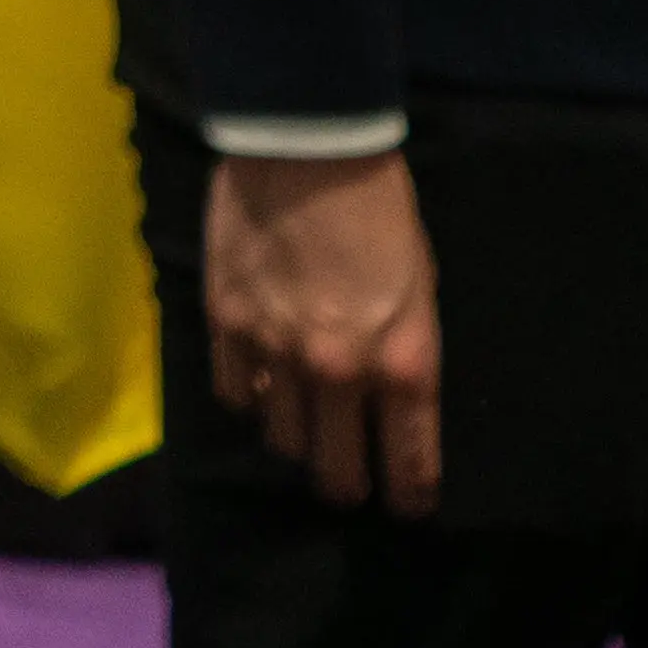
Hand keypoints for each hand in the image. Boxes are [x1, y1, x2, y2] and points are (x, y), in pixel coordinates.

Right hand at [205, 142, 442, 512]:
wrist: (305, 142)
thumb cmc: (379, 205)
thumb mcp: (420, 282)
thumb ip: (401, 346)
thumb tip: (385, 390)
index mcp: (402, 362)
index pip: (410, 465)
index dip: (409, 496)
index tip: (406, 504)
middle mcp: (339, 372)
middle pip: (337, 473)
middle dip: (348, 486)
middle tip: (348, 481)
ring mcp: (277, 353)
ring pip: (282, 441)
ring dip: (296, 439)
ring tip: (301, 424)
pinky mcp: (226, 324)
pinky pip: (235, 393)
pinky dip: (250, 396)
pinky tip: (261, 381)